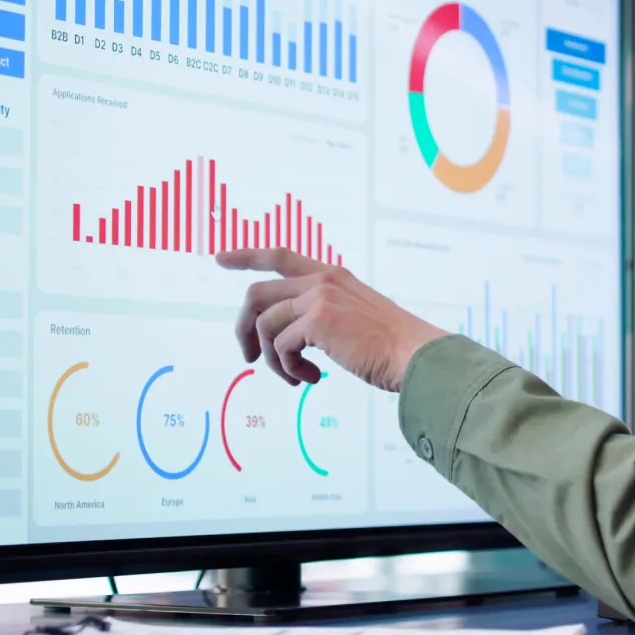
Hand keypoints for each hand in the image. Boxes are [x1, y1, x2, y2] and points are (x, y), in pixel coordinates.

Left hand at [217, 248, 447, 392]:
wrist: (413, 354)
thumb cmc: (391, 345)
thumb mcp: (354, 316)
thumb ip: (323, 314)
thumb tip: (289, 337)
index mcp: (332, 275)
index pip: (279, 255)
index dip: (246, 256)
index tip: (220, 258)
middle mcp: (322, 280)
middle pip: (257, 293)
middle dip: (244, 328)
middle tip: (249, 357)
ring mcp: (318, 298)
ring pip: (265, 325)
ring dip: (273, 359)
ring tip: (296, 377)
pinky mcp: (316, 321)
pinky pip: (280, 347)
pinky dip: (289, 368)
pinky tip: (310, 378)